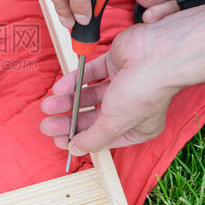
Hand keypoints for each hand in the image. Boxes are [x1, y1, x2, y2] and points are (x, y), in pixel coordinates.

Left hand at [39, 25, 180, 152]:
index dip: (81, 139)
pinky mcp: (115, 63)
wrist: (158, 54)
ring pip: (90, 95)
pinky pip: (90, 74)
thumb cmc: (145, 91)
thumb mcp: (115, 123)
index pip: (104, 137)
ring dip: (68, 101)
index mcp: (138, 127)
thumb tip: (77, 149)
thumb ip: (94, 138)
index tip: (60, 140)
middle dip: (69, 121)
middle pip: (94, 116)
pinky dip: (74, 80)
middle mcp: (131, 106)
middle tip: (47, 124)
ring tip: (47, 105)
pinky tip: (59, 88)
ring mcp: (123, 83)